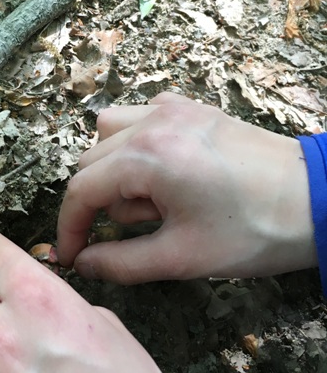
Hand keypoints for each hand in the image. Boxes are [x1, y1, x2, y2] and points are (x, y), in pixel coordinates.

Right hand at [56, 92, 316, 283]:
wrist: (317, 198)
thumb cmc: (254, 230)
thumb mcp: (182, 258)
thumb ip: (121, 263)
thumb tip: (84, 264)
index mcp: (147, 157)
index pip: (81, 190)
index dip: (70, 227)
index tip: (72, 256)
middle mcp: (152, 122)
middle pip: (90, 160)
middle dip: (99, 202)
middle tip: (135, 232)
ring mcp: (172, 108)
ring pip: (109, 131)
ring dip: (113, 168)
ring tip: (149, 199)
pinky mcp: (191, 107)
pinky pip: (141, 116)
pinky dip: (137, 143)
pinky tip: (164, 170)